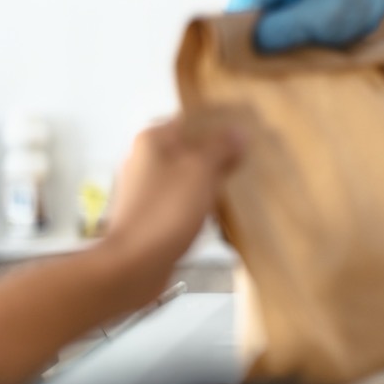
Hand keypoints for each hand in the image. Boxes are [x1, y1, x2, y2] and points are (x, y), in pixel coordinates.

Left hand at [102, 110, 245, 302]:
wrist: (135, 263)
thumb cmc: (168, 209)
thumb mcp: (201, 171)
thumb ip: (221, 148)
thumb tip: (238, 132)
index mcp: (153, 140)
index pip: (191, 120)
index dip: (219, 125)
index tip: (246, 133)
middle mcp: (144, 159)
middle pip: (188, 148)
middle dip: (216, 154)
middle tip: (248, 160)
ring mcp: (144, 189)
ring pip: (186, 175)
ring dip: (209, 180)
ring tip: (238, 185)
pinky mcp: (149, 215)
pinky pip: (181, 199)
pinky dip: (198, 202)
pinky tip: (217, 212)